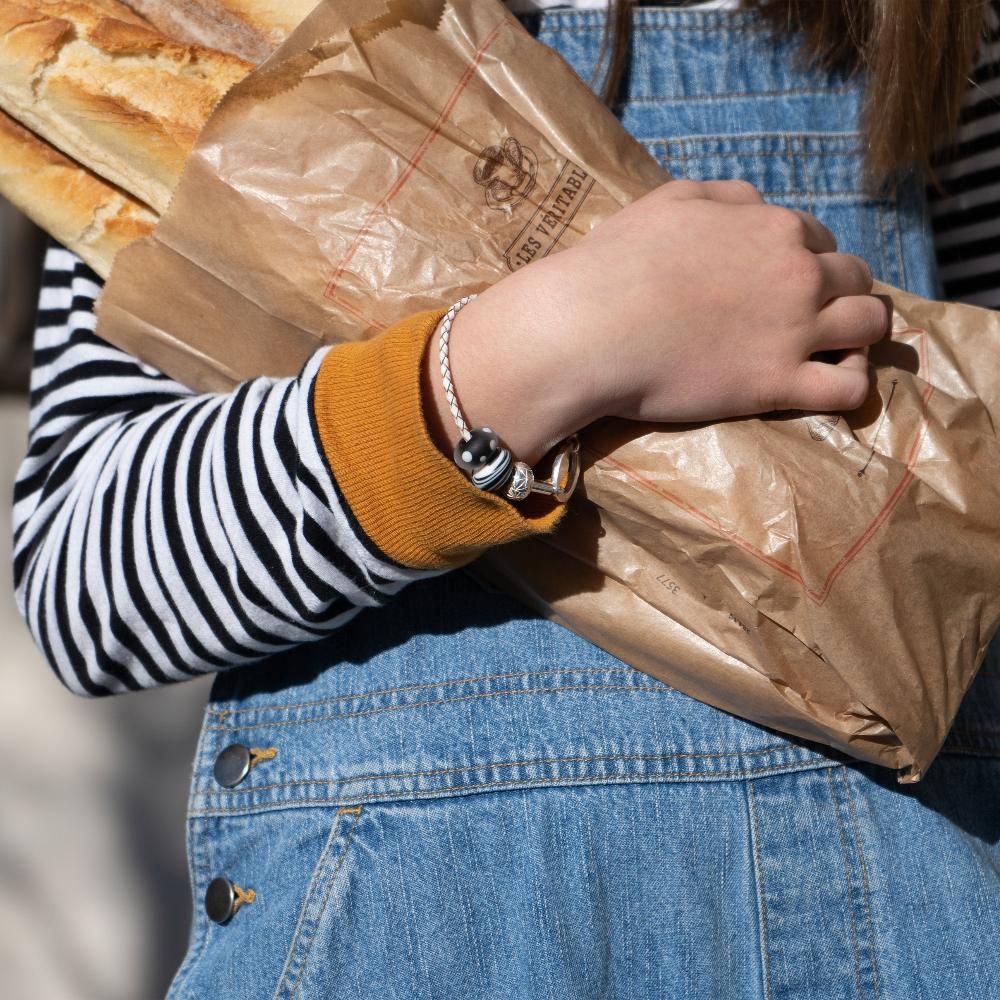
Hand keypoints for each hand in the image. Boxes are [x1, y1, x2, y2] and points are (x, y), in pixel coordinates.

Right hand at [424, 179, 887, 463]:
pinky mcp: (779, 385)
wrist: (590, 328)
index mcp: (772, 227)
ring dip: (861, 334)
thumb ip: (724, 197)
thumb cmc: (617, 263)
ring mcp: (795, 331)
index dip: (806, 260)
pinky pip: (849, 388)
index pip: (818, 239)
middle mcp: (798, 274)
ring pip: (870, 325)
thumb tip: (755, 205)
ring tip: (837, 349)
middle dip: (842, 292)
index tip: (785, 282)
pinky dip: (852, 384)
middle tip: (815, 315)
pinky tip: (831, 383)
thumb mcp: (670, 200)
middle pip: (855, 277)